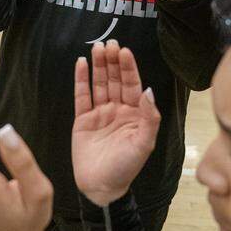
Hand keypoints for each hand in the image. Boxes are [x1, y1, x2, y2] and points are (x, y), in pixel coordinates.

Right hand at [72, 42, 158, 206]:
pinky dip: (81, 79)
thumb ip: (150, 118)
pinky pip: (82, 95)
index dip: (129, 68)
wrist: (102, 187)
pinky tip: (81, 63)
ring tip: (97, 48)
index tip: (125, 52)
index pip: (133, 85)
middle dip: (113, 62)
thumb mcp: (144, 144)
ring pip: (99, 84)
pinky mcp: (82, 120)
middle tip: (110, 43)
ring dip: (98, 66)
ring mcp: (100, 114)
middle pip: (115, 80)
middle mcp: (118, 110)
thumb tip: (149, 91)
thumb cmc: (126, 168)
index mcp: (135, 114)